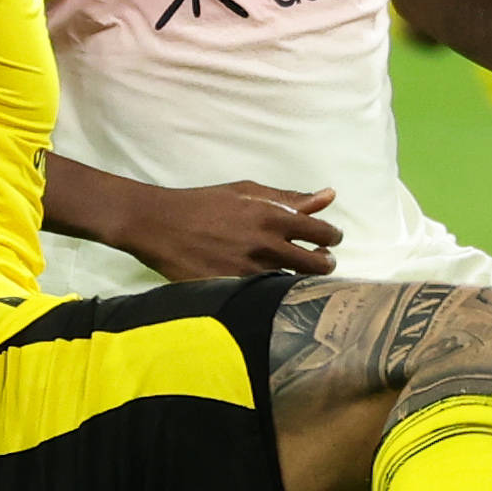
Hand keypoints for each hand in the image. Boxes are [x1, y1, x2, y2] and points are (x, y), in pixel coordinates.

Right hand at [114, 182, 342, 280]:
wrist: (159, 224)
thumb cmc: (204, 204)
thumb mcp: (247, 192)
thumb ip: (289, 197)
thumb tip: (328, 196)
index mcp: (272, 216)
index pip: (322, 232)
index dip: (332, 237)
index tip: (329, 241)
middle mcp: (265, 245)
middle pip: (317, 264)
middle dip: (326, 264)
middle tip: (321, 262)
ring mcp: (249, 271)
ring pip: (294, 284)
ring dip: (302, 282)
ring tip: (297, 275)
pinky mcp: (232, 289)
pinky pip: (266, 298)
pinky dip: (274, 295)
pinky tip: (272, 291)